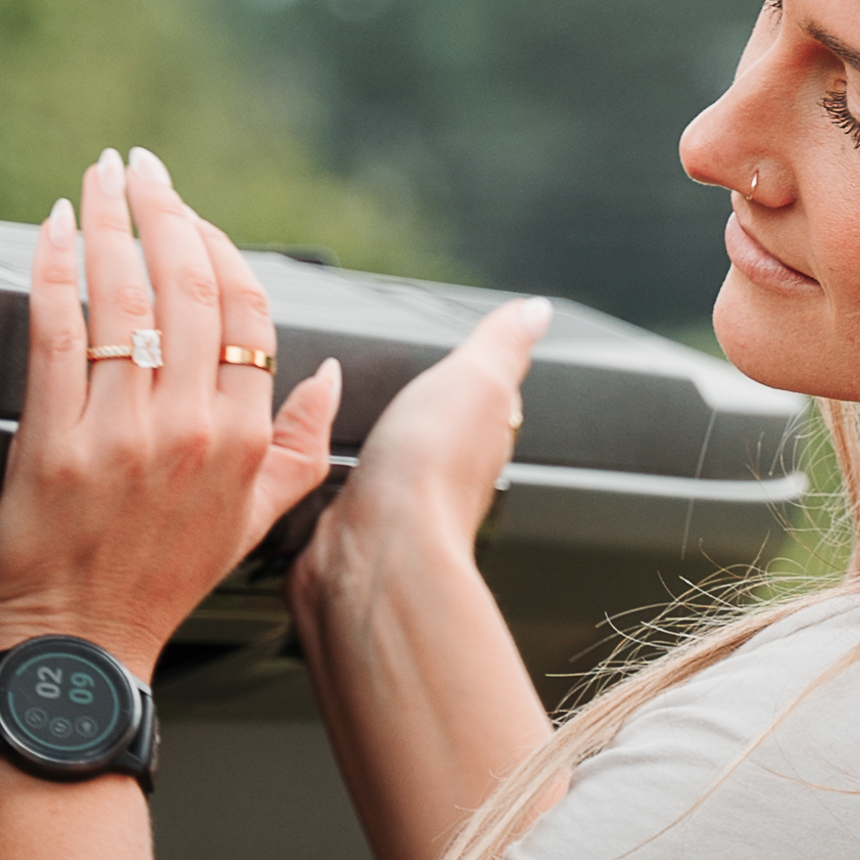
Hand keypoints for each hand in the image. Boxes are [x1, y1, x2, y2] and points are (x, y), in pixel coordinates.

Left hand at [0, 149, 346, 663]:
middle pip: (188, 288)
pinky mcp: (55, 444)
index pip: (249, 315)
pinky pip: (57, 332)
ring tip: (100, 176)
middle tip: (140, 165)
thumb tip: (328, 380)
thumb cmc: (154, 587)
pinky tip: (55, 227)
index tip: (191, 212)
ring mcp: (122, 435)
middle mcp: (191, 432)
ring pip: (124, 298)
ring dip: (111, 219)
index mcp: (243, 442)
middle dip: (164, 209)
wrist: (77, 652)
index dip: (220, 247)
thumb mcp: (250, 524)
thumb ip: (298, 447)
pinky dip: (55, 270)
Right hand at [302, 293, 545, 657]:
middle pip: (435, 430)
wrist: (374, 549)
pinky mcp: (347, 521)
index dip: (473, 373)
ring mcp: (394, 500)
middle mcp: (443, 473)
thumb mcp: (477, 378)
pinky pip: (344, 487)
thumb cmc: (430, 473)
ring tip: (350, 411)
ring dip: (372, 440)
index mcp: (480, 435)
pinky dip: (335, 471)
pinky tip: (322, 461)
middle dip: (418, 407)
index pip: (485, 399)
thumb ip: (502, 343)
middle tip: (398, 378)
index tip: (459, 350)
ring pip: (388, 460)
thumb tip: (537, 310)